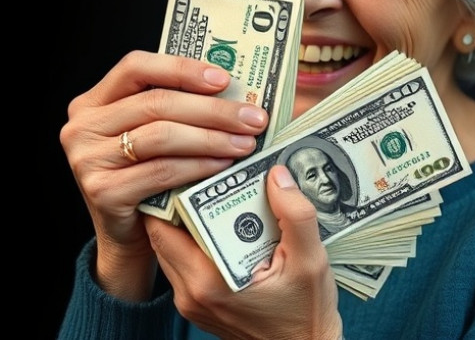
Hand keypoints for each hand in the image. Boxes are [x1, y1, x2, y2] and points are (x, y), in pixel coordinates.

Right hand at [60, 51, 267, 299]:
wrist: (126, 236)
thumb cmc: (145, 178)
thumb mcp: (149, 135)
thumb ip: (173, 110)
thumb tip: (234, 92)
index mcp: (93, 102)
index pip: (135, 67)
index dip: (182, 68)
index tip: (224, 79)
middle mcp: (82, 127)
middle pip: (156, 103)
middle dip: (212, 109)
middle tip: (253, 117)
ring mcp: (88, 160)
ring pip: (161, 136)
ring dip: (211, 137)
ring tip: (246, 142)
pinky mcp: (103, 192)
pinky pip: (163, 171)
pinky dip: (199, 166)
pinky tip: (224, 164)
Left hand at [146, 165, 342, 339]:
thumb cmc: (307, 313)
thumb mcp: (311, 261)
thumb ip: (295, 215)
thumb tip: (276, 173)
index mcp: (209, 281)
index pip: (167, 223)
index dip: (176, 188)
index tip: (198, 162)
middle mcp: (189, 292)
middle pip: (164, 230)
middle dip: (183, 197)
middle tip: (208, 168)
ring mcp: (190, 300)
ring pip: (171, 244)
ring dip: (188, 217)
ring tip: (216, 188)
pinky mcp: (197, 302)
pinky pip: (184, 259)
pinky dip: (197, 236)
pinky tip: (224, 219)